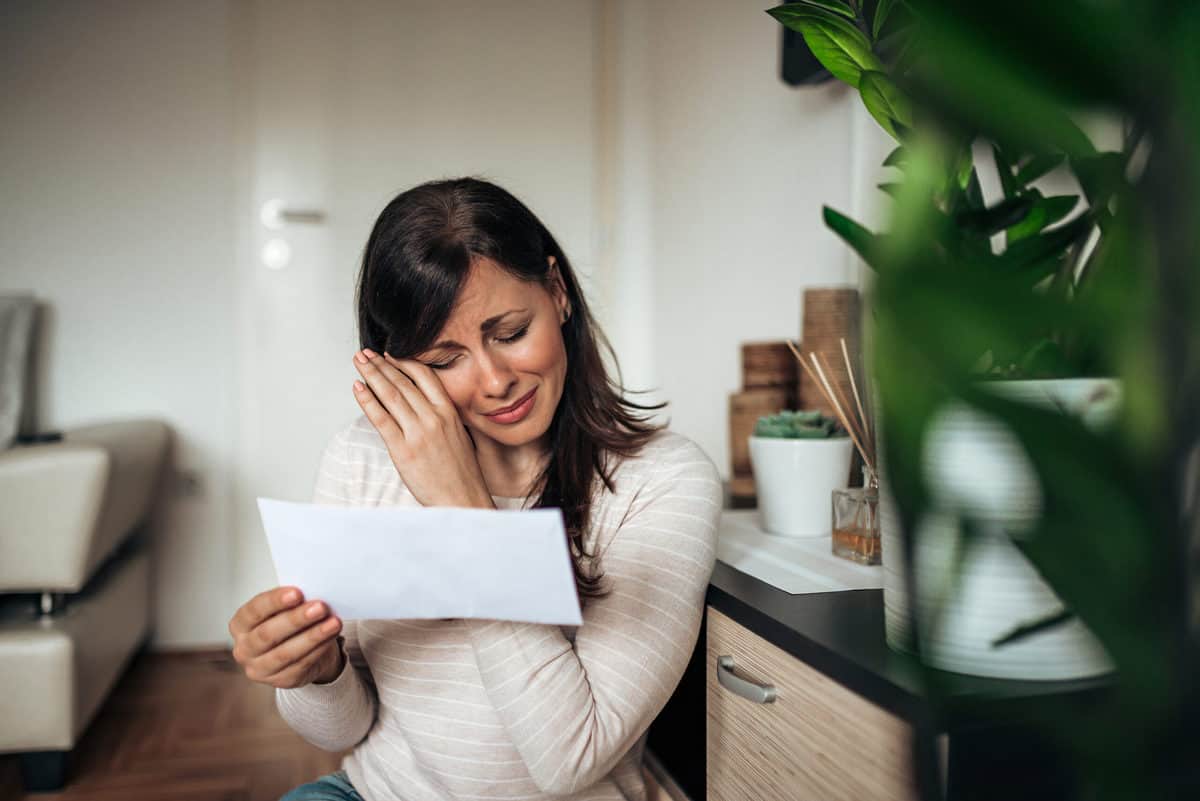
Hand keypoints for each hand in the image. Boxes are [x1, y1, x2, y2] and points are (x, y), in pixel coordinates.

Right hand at [229, 586, 344, 688]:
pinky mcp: (280, 681)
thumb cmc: (288, 624)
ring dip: (313, 636)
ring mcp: (260, 668)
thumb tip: (311, 593)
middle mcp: (244, 649)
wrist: (300, 651)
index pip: (254, 611)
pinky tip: (330, 637)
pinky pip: (301, 665)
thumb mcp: (283, 609)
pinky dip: (318, 649)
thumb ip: (290, 602)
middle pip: (268, 634)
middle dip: (296, 619)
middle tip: (320, 607)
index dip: (275, 601)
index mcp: (240, 625)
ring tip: (333, 623)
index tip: (297, 593)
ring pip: (286, 653)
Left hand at [351, 348, 494, 508]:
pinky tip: (357, 388)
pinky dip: (367, 400)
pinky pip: (381, 419)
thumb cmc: (461, 472)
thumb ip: (443, 417)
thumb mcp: (460, 435)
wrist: (462, 499)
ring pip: (390, 395)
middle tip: (364, 353)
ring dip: (371, 375)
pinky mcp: (402, 449)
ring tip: (358, 362)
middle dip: (380, 364)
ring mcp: (417, 433)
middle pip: (402, 382)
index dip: (403, 363)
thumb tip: (422, 404)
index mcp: (449, 412)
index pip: (424, 376)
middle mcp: (433, 418)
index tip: (388, 356)